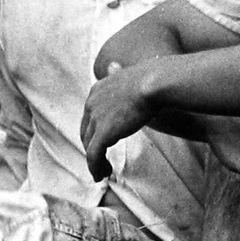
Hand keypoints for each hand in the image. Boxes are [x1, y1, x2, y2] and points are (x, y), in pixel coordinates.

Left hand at [81, 63, 157, 181]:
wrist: (153, 84)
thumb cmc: (149, 79)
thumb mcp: (128, 74)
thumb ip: (117, 75)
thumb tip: (111, 65)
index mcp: (96, 91)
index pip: (89, 116)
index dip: (95, 131)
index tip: (104, 142)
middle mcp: (91, 104)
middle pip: (86, 132)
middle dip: (92, 147)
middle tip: (101, 161)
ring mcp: (95, 119)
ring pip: (89, 146)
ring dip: (94, 161)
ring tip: (102, 172)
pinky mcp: (103, 133)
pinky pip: (94, 155)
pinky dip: (95, 167)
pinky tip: (101, 174)